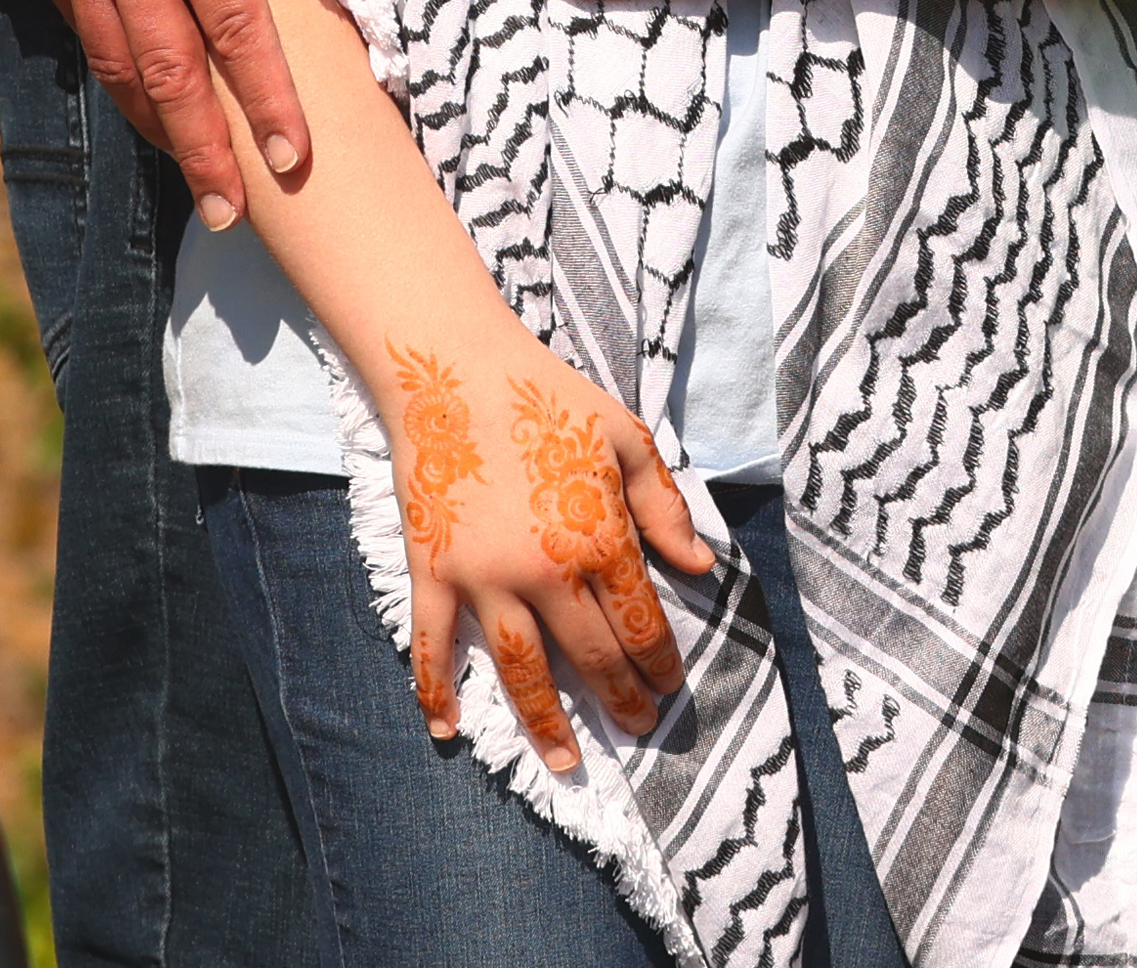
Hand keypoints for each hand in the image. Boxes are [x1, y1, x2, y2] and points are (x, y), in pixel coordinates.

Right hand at [2, 0, 347, 221]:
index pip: (235, 33)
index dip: (266, 101)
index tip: (292, 158)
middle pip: (166, 75)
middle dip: (202, 149)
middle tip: (230, 210)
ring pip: (116, 63)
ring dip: (154, 127)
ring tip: (191, 175)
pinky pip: (85, 27)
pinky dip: (116, 74)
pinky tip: (143, 100)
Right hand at [377, 328, 713, 756]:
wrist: (456, 374)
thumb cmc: (549, 400)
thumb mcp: (628, 441)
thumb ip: (664, 509)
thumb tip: (703, 567)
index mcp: (600, 538)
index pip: (641, 624)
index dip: (660, 664)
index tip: (671, 690)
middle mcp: (545, 572)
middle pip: (591, 658)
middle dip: (620, 700)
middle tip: (639, 729)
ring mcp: (484, 579)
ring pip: (521, 671)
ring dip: (546, 723)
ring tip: (566, 762)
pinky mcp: (433, 574)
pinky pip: (433, 648)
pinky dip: (437, 694)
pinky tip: (450, 733)